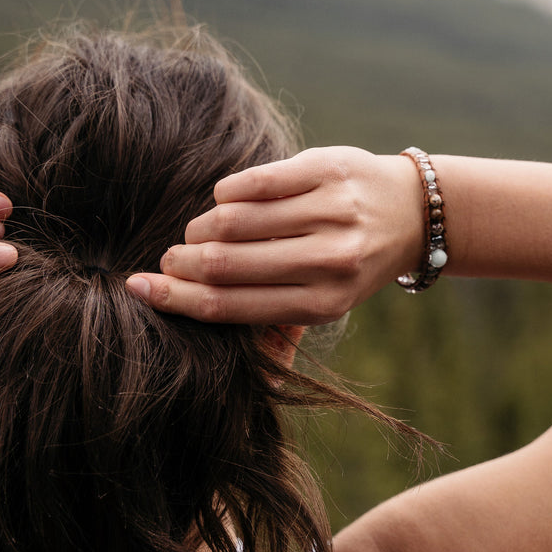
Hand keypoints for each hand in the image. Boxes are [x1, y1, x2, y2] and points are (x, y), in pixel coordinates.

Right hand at [126, 147, 422, 323]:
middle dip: (180, 262)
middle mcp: (329, 259)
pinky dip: (226, 192)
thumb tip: (252, 381)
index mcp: (322, 302)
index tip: (141, 287)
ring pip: (233, 219)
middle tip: (169, 258)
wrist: (411, 210)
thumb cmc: (353, 262)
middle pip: (224, 264)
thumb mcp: (329, 303)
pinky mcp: (326, 169)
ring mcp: (330, 210)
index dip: (176, 297)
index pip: (230, 304)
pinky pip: (253, 181)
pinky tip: (224, 201)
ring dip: (201, 227)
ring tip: (198, 233)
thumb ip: (283, 330)